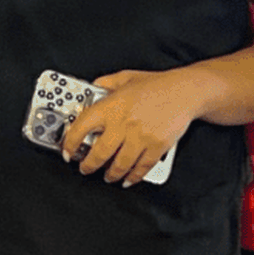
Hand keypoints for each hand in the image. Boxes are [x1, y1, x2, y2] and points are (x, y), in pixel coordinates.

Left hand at [61, 68, 201, 186]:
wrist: (185, 91)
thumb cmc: (157, 84)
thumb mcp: (127, 76)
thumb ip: (106, 82)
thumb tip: (92, 87)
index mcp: (113, 105)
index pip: (82, 126)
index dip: (70, 142)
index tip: (68, 151)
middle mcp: (124, 123)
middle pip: (99, 153)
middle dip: (88, 165)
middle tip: (85, 168)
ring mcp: (141, 137)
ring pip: (118, 166)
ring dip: (109, 174)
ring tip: (107, 176)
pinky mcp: (157, 147)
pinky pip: (140, 169)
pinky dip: (132, 177)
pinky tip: (127, 178)